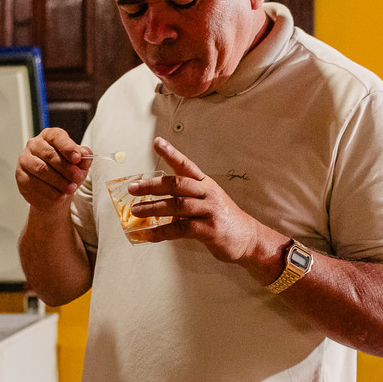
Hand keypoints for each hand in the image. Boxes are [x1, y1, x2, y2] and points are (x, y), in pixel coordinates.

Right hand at [15, 127, 92, 208]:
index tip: (77, 158)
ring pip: (41, 169)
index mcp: (49, 136)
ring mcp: (25, 160)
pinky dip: (49, 192)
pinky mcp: (20, 175)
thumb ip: (84, 157)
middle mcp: (34, 144)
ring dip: (58, 181)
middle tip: (77, 177)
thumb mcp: (79, 164)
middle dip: (66, 168)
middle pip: (49, 154)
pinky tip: (59, 195)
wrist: (55, 191)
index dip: (67, 147)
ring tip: (71, 189)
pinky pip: (33, 184)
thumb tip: (84, 154)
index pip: (56, 136)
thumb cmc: (67, 172)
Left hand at [127, 137, 262, 263]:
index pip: (186, 165)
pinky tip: (149, 235)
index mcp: (205, 184)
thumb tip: (155, 202)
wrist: (249, 238)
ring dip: (153, 208)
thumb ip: (184, 199)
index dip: (171, 153)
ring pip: (177, 206)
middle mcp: (207, 194)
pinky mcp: (210, 229)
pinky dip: (163, 232)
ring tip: (136, 211)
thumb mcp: (206, 202)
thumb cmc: (222, 219)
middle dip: (152, 185)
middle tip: (133, 188)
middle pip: (177, 184)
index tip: (157, 143)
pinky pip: (181, 229)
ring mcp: (209, 211)